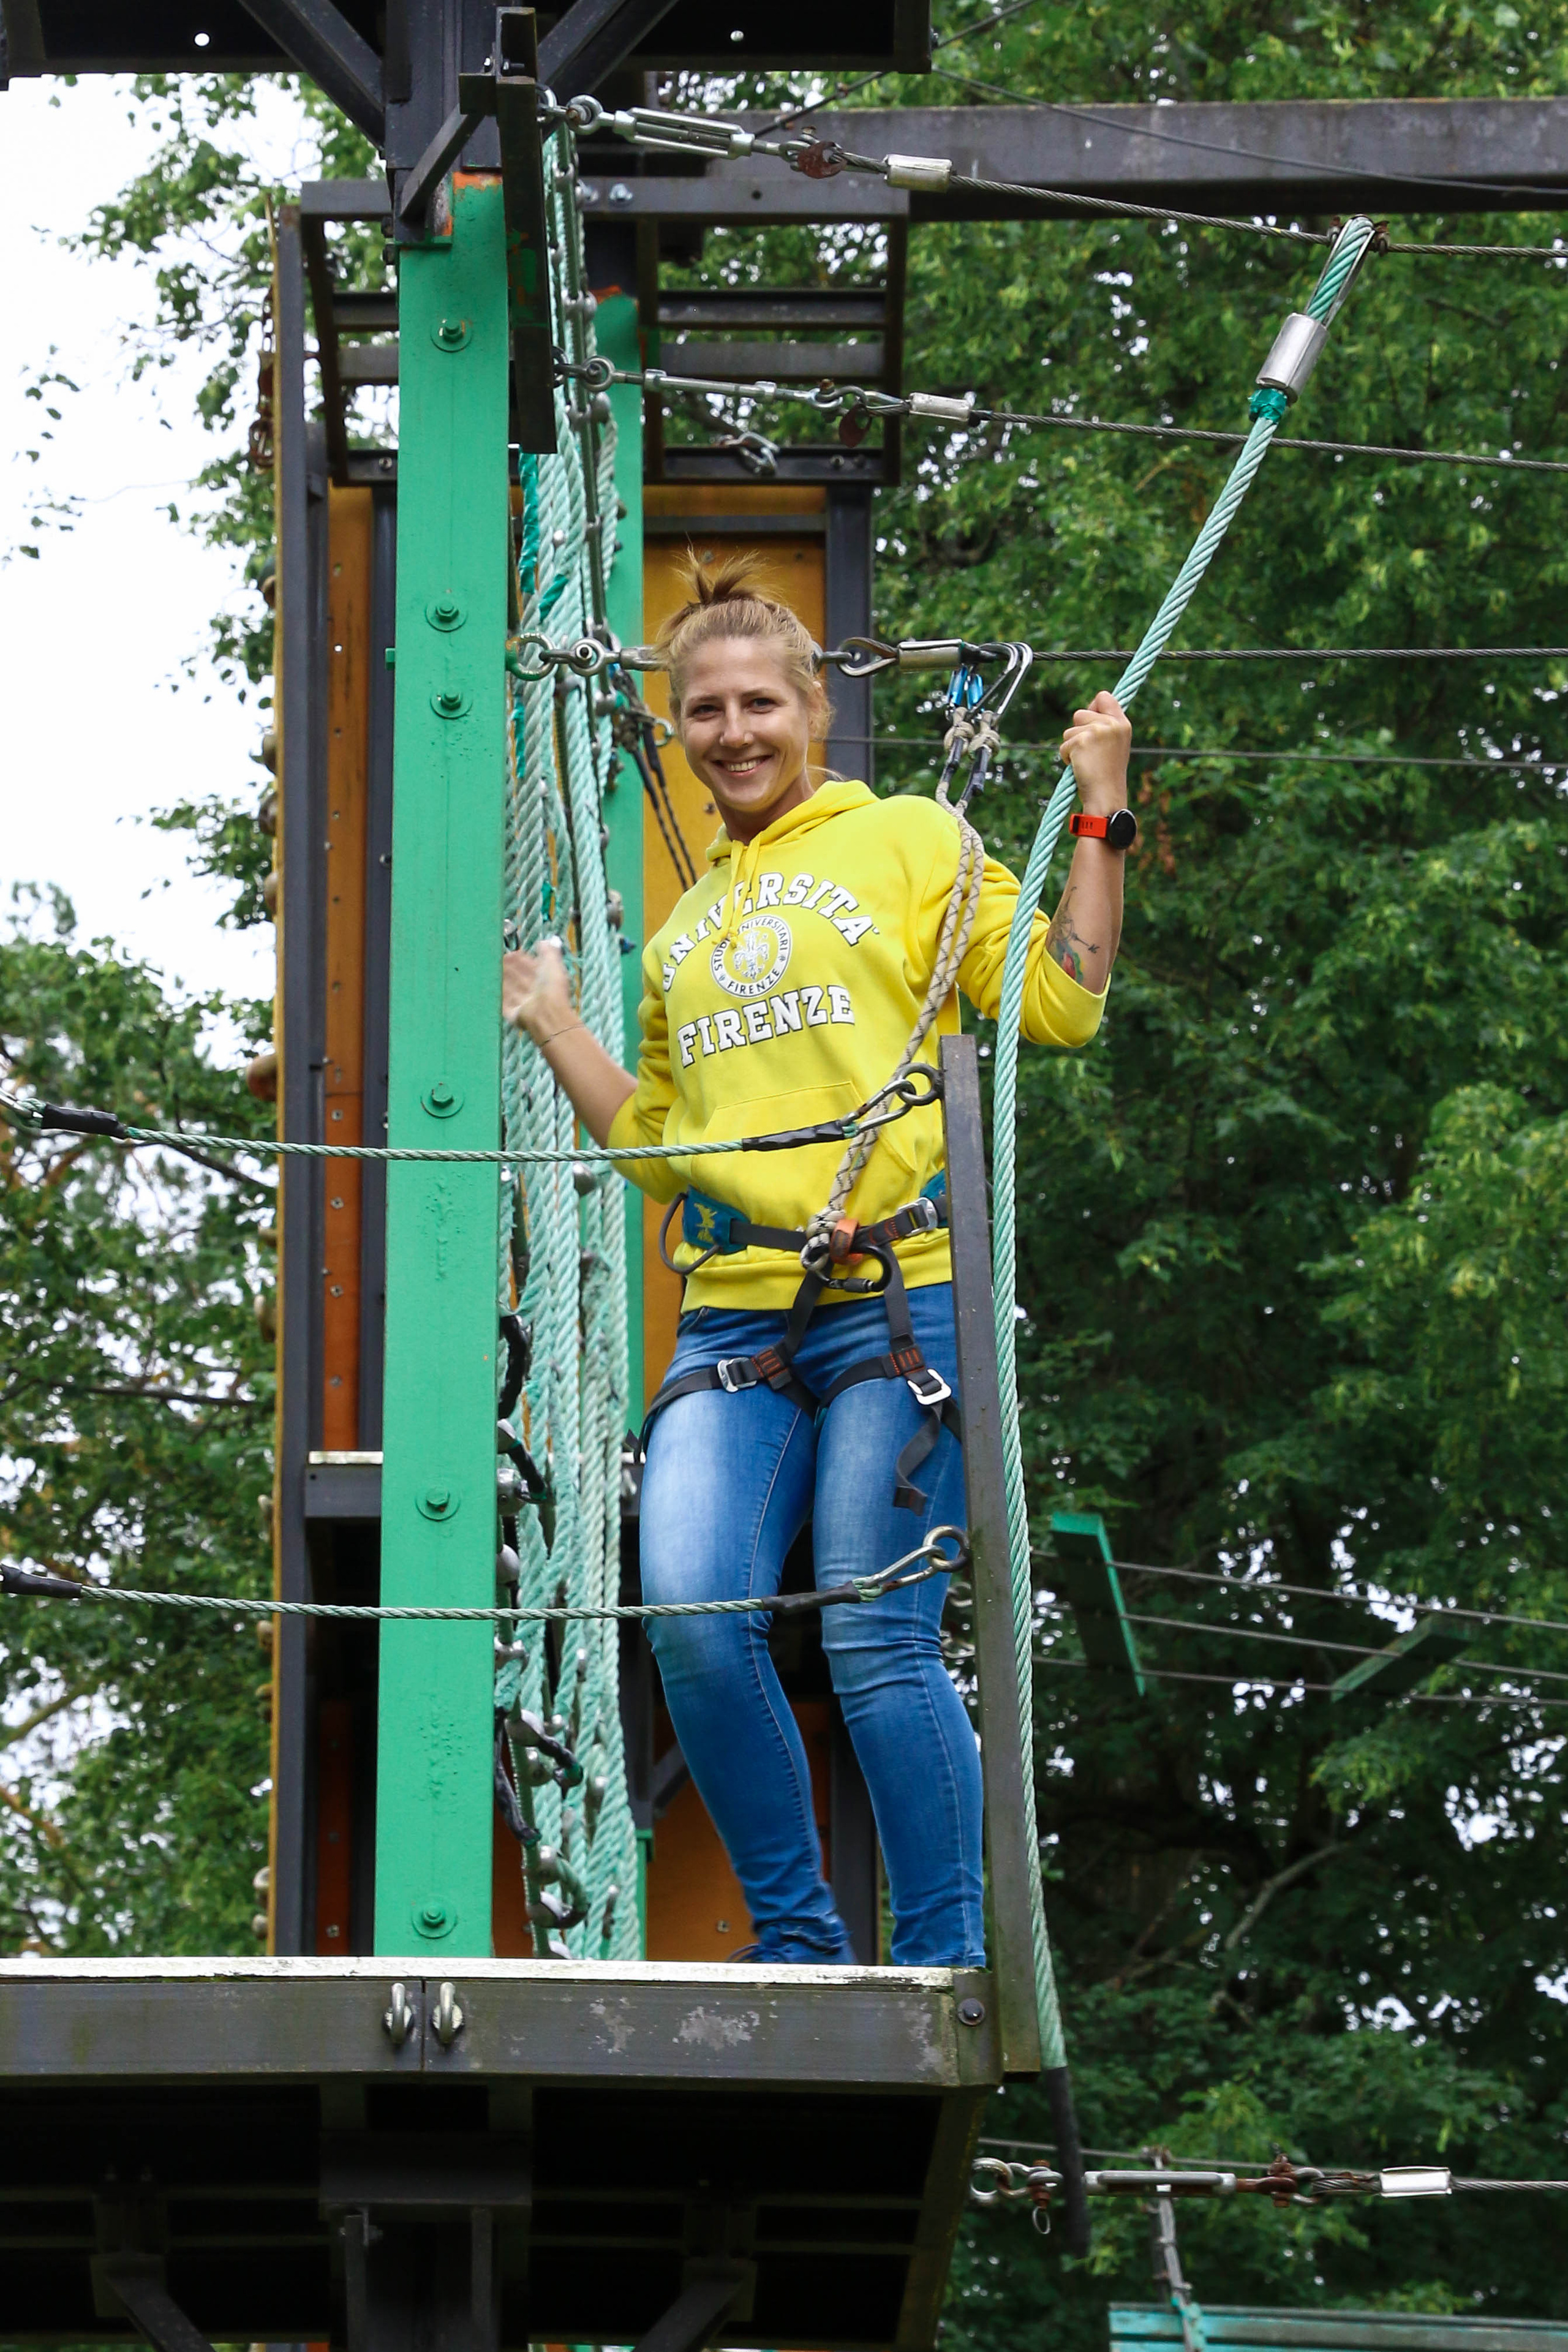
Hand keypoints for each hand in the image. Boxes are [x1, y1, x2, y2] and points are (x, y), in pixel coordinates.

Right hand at [502, 937, 578, 1045]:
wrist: (545, 1014)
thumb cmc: (551, 988)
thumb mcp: (553, 965)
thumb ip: (549, 952)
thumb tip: (545, 941)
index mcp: (544, 979)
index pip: (531, 967)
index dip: (523, 960)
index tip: (515, 952)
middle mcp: (533, 991)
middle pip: (520, 977)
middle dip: (511, 967)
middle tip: (501, 958)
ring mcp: (522, 1002)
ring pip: (510, 988)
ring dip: (503, 978)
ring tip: (493, 967)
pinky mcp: (512, 1012)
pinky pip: (503, 1001)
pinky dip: (497, 993)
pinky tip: (490, 985)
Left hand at [1061, 690, 1131, 815]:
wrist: (1106, 797)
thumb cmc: (1107, 776)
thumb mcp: (1114, 746)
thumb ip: (1104, 727)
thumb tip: (1084, 712)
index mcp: (1123, 724)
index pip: (1104, 697)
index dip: (1092, 707)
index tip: (1090, 724)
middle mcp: (1112, 724)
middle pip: (1080, 713)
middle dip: (1078, 732)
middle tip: (1090, 753)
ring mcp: (1097, 731)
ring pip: (1069, 730)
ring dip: (1072, 747)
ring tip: (1086, 762)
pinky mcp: (1082, 741)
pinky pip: (1064, 745)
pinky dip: (1067, 757)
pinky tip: (1080, 768)